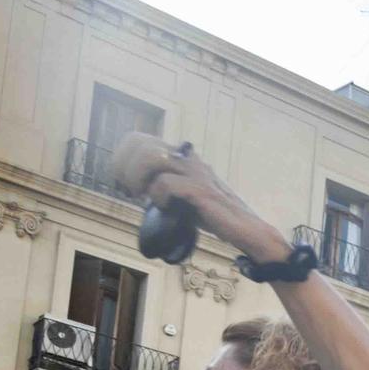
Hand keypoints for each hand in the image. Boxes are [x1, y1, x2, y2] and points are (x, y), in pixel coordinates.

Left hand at [111, 135, 286, 257]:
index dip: (121, 157)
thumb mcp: (183, 193)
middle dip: (124, 167)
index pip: (138, 139)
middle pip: (140, 143)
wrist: (246, 230)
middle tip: (129, 190)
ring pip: (150, 156)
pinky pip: (165, 183)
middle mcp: (187, 157)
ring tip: (141, 197)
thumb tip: (136, 188)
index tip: (122, 181)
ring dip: (137, 178)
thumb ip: (163, 184)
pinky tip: (165, 208)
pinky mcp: (200, 189)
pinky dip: (158, 197)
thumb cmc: (215, 214)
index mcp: (181, 155)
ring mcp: (194, 171)